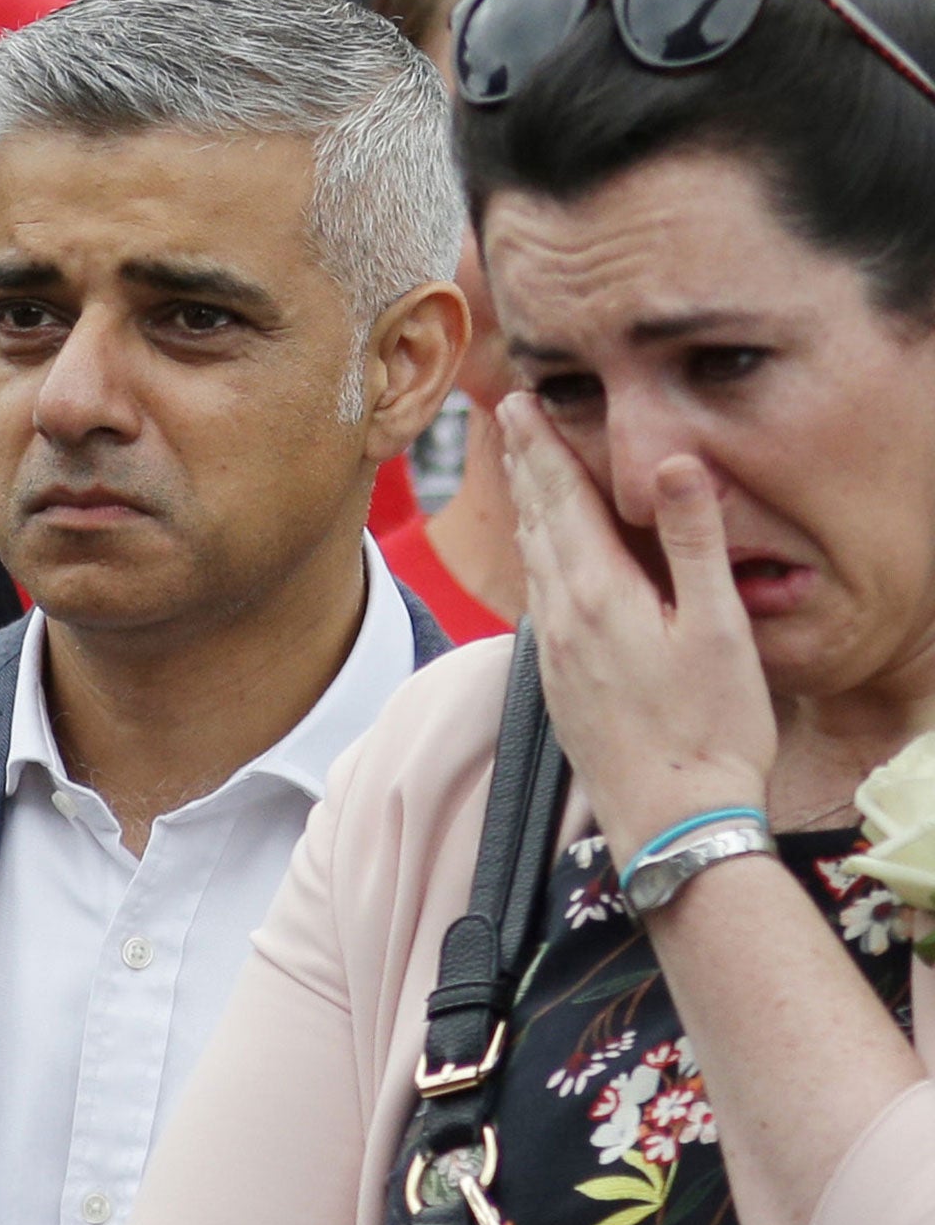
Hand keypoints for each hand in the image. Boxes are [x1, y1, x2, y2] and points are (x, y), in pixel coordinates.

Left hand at [499, 391, 776, 869]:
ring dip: (526, 511)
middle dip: (524, 466)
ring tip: (520, 473)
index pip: (562, 498)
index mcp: (599, 593)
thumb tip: (673, 462)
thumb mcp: (718, 626)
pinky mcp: (558, 687)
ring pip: (532, 564)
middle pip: (536, 523)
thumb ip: (694, 540)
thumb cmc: (708, 729)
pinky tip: (543, 564)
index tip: (519, 402)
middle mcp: (563, 620)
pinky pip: (539, 604)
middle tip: (507, 418)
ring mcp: (555, 657)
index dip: (541, 445)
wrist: (671, 822)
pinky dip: (537, 562)